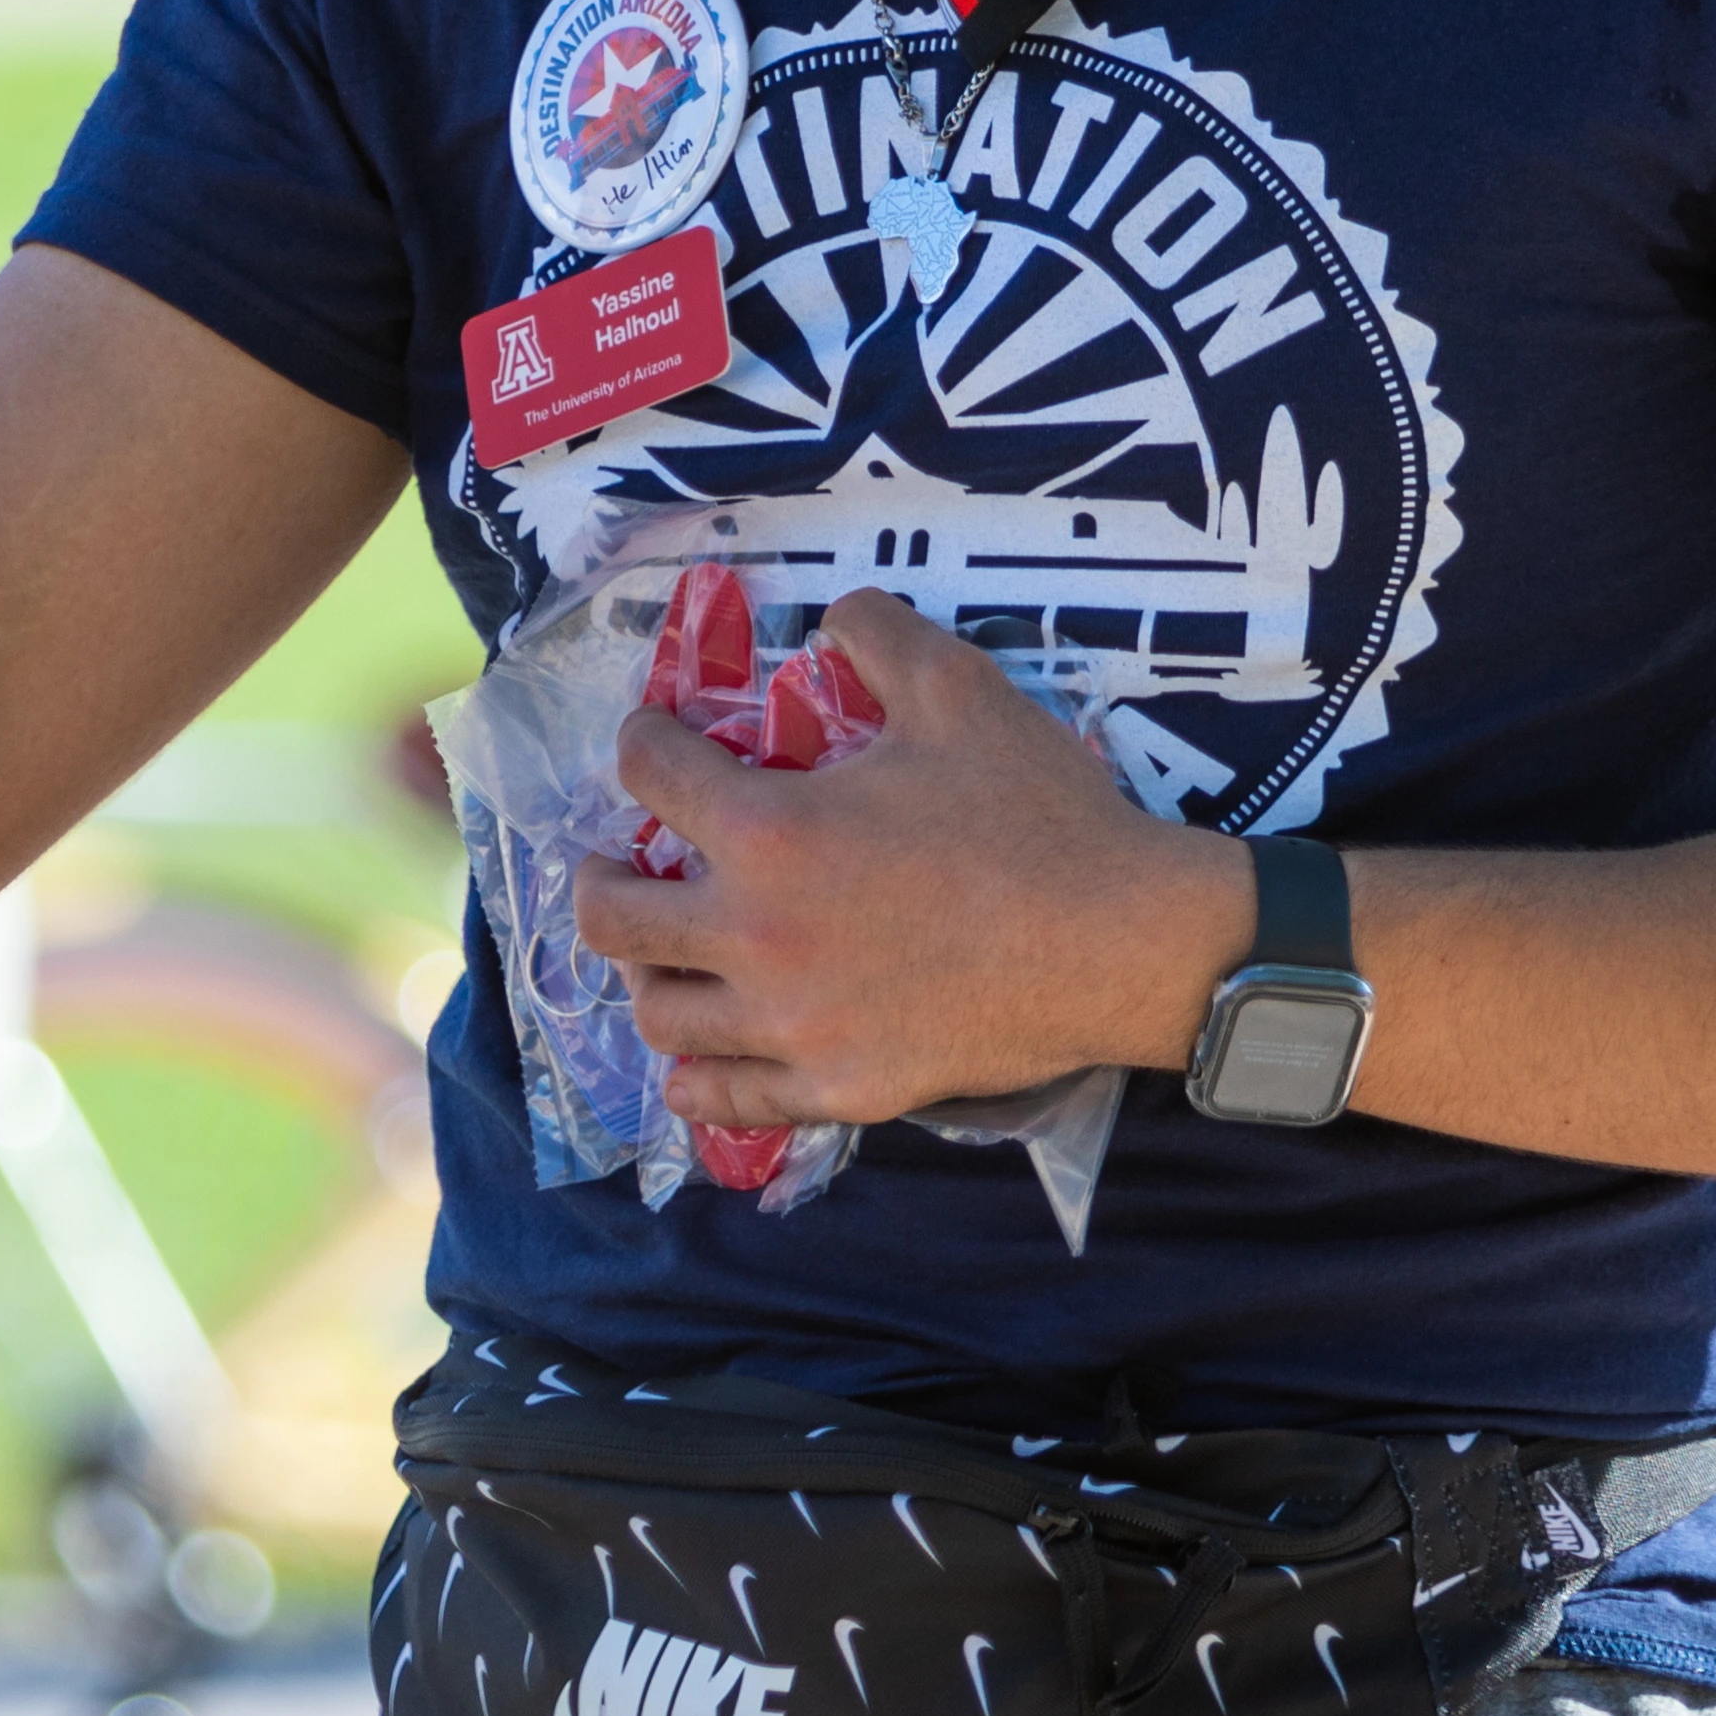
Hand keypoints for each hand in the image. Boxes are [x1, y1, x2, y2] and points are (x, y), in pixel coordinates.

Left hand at [570, 595, 1252, 1129]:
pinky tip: (702, 1054)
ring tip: (668, 954)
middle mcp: (753, 934)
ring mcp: (789, 1025)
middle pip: (611, 915)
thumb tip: (832, 617)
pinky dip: (697, 1075)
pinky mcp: (835, 1088)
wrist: (1116, 940)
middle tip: (617, 861)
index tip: (656, 740)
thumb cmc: (1035, 810)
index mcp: (769, 830)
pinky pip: (726, 1098)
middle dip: (599, 875)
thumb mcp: (958, 687)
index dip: (643, 740)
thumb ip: (876, 634)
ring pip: (659, 1015)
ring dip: (647, 976)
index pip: (649, 772)